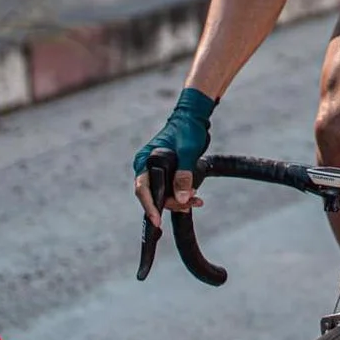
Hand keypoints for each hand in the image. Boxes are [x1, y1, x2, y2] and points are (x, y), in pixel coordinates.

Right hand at [133, 88, 216, 227]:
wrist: (194, 118)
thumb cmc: (187, 129)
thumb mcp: (187, 151)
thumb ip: (184, 174)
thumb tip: (183, 198)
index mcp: (144, 161)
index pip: (142, 189)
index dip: (149, 207)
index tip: (157, 221)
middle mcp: (147, 168)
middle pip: (154, 196)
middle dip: (172, 203)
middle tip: (191, 203)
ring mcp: (157, 171)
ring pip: (164, 195)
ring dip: (179, 200)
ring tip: (197, 200)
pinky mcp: (167, 173)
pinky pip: (172, 189)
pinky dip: (182, 194)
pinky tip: (194, 197)